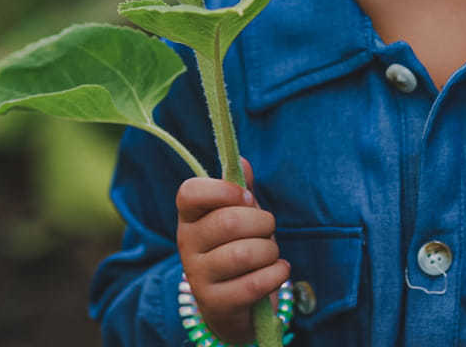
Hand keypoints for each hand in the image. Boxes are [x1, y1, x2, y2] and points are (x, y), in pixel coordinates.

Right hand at [176, 157, 290, 341]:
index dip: (222, 190)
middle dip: (262, 222)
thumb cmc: (238, 247)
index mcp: (190, 217)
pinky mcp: (215, 303)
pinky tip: (279, 270)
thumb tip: (242, 162)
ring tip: (271, 253)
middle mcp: (186, 245)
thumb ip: (241, 189)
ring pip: (244, 254)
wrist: (234, 303)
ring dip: (270, 250)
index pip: (189, 192)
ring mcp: (198, 276)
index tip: (245, 197)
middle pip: (228, 222)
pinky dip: (277, 274)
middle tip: (267, 229)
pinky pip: (254, 284)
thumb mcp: (240, 215)